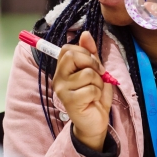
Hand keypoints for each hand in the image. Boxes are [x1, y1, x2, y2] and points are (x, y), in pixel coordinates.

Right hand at [52, 31, 112, 150]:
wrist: (95, 122)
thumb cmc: (94, 96)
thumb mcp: (96, 71)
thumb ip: (90, 54)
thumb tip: (86, 33)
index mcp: (63, 69)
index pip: (67, 49)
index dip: (84, 52)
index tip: (94, 64)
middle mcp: (58, 78)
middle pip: (72, 56)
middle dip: (92, 64)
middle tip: (97, 76)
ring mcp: (62, 90)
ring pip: (87, 73)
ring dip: (98, 82)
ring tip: (95, 91)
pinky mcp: (70, 101)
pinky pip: (90, 89)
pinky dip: (98, 93)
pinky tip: (93, 101)